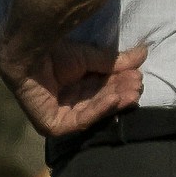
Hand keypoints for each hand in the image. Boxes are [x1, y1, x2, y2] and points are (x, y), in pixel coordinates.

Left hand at [4, 32, 144, 136]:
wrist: (30, 51)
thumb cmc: (56, 52)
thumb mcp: (92, 58)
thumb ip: (116, 62)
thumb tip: (144, 53)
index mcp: (76, 88)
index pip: (103, 90)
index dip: (121, 84)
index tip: (139, 76)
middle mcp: (69, 103)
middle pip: (100, 102)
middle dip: (120, 94)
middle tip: (138, 86)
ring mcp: (59, 116)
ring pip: (93, 112)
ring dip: (113, 102)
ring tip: (132, 92)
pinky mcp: (51, 125)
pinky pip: (79, 121)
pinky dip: (97, 110)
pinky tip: (113, 99)